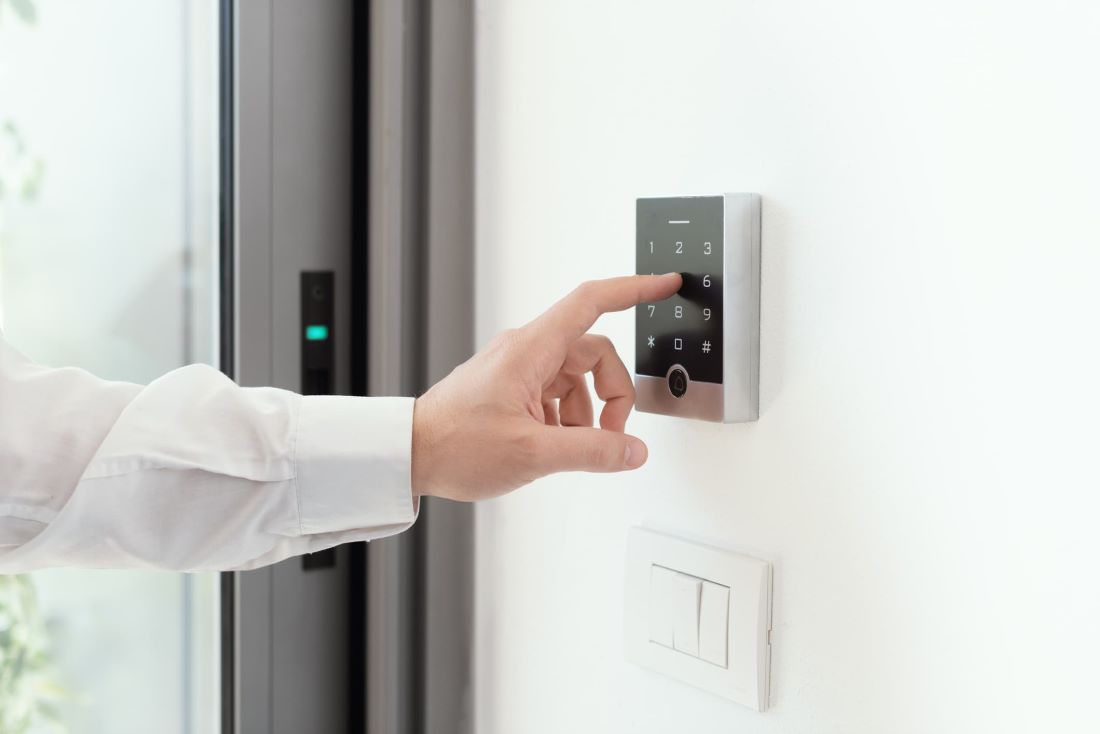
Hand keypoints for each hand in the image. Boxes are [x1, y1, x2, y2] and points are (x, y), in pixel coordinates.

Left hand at [411, 273, 681, 501]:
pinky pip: (557, 395)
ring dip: (586, 414)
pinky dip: (565, 421)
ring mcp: (518, 369)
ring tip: (566, 447)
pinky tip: (547, 446)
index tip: (664, 284)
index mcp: (531, 349)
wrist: (408, 454)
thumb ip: (592, 451)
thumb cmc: (454, 444)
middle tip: (608, 434)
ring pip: (577, 379)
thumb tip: (632, 450)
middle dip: (612, 394)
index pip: (592, 301)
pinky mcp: (511, 388)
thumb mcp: (533, 453)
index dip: (633, 289)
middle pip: (594, 353)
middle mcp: (526, 351)